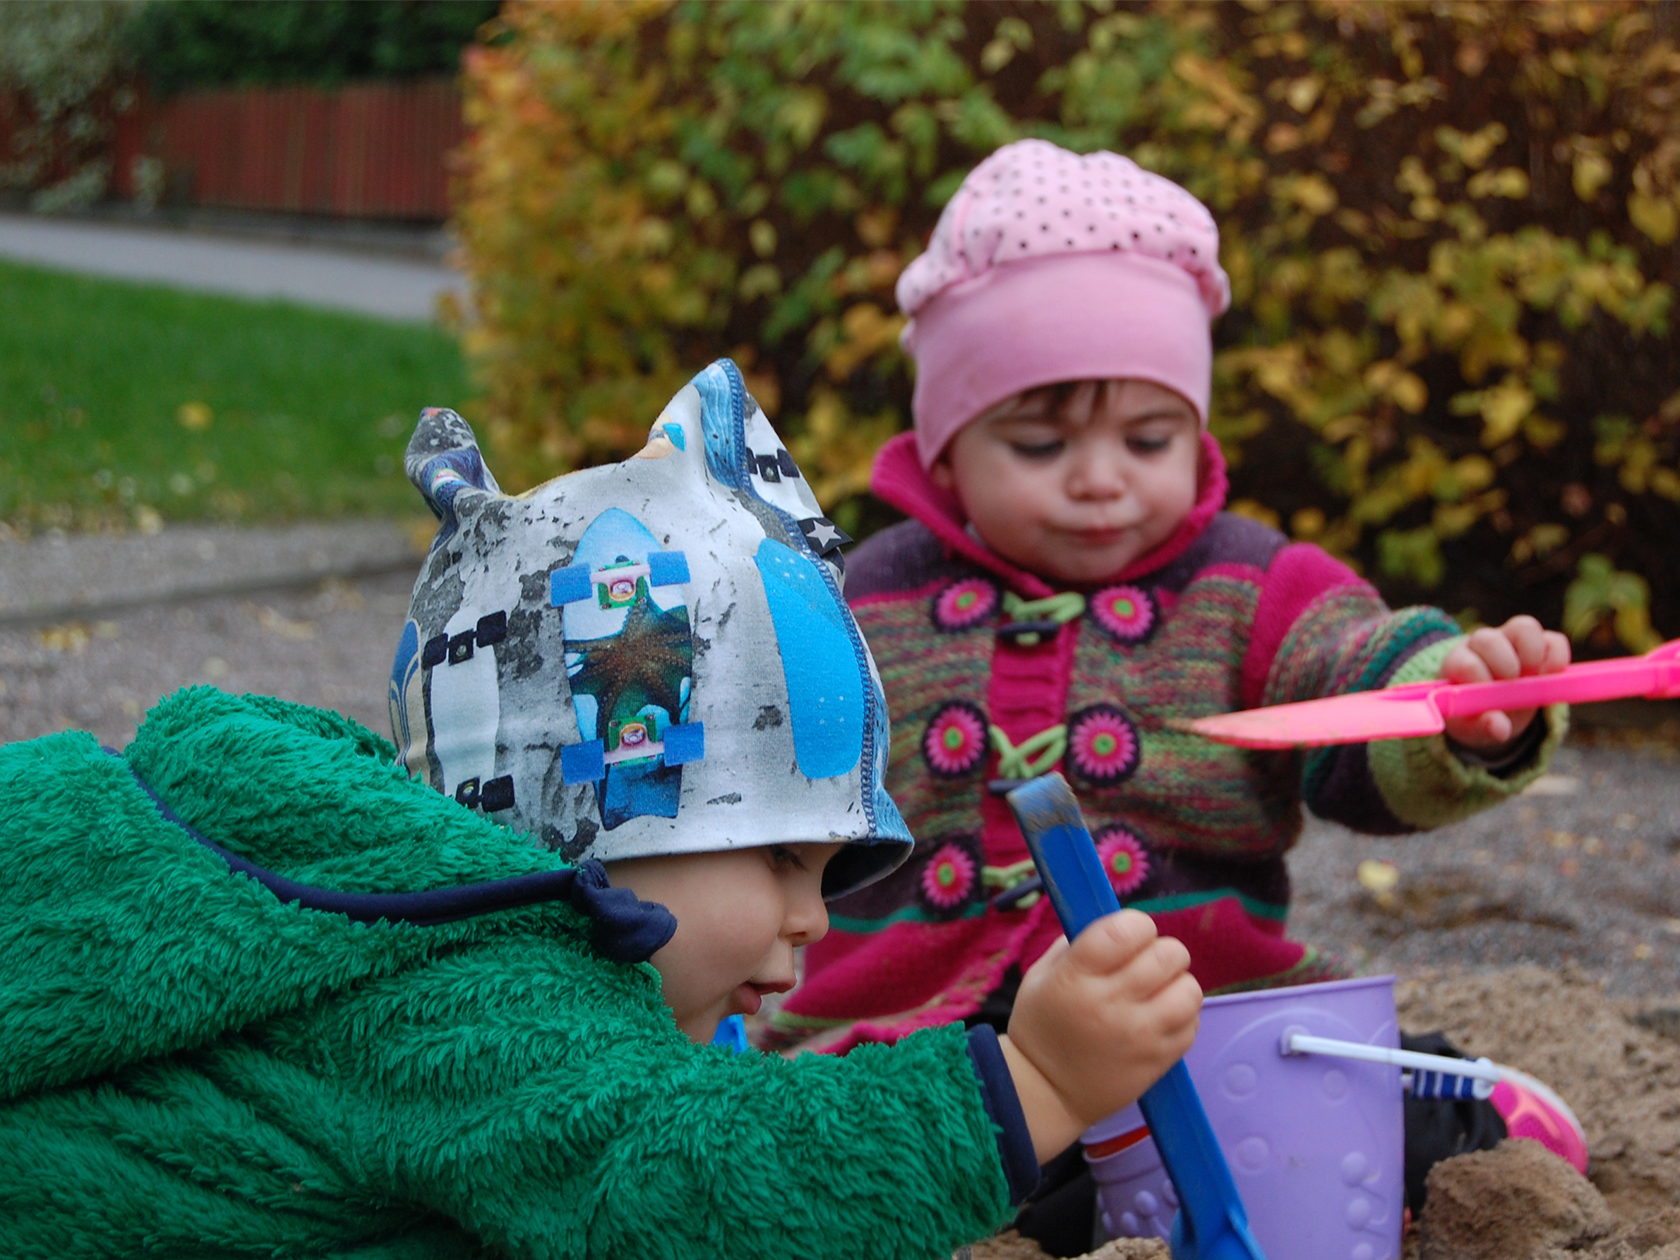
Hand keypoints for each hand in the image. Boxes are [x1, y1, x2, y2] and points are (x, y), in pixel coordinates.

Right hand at [999, 910, 1199, 1161]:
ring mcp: (1140, 1036)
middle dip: (1159, 951)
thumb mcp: (1042, 975)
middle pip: (1168, 954)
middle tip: (1143, 965)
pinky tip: (1158, 1019)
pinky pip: (1192, 1024)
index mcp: (1077, 977)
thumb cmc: (1041, 1026)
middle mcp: (1112, 1004)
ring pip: (1189, 989)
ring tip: (1156, 993)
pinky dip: (1181, 1016)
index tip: (1128, 935)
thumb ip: (1078, 944)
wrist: (1046, 1092)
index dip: (1136, 925)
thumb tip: (1118, 924)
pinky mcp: (1159, 1061)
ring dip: (1176, 984)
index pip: (1126, 930)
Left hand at [1439, 614, 1570, 750]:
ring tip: (1534, 679)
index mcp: (1458, 664)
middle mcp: (1482, 645)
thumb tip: (1500, 729)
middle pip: (1490, 638)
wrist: (1493, 707)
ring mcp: (1511, 640)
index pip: (1466, 663)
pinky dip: (1558, 657)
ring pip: (1524, 627)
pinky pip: (1554, 639)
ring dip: (1533, 655)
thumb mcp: (1474, 727)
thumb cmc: (1477, 715)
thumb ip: (1483, 727)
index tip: (1492, 698)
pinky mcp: (1540, 643)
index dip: (1482, 680)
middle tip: (1513, 685)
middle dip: (1505, 665)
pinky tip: (1551, 677)